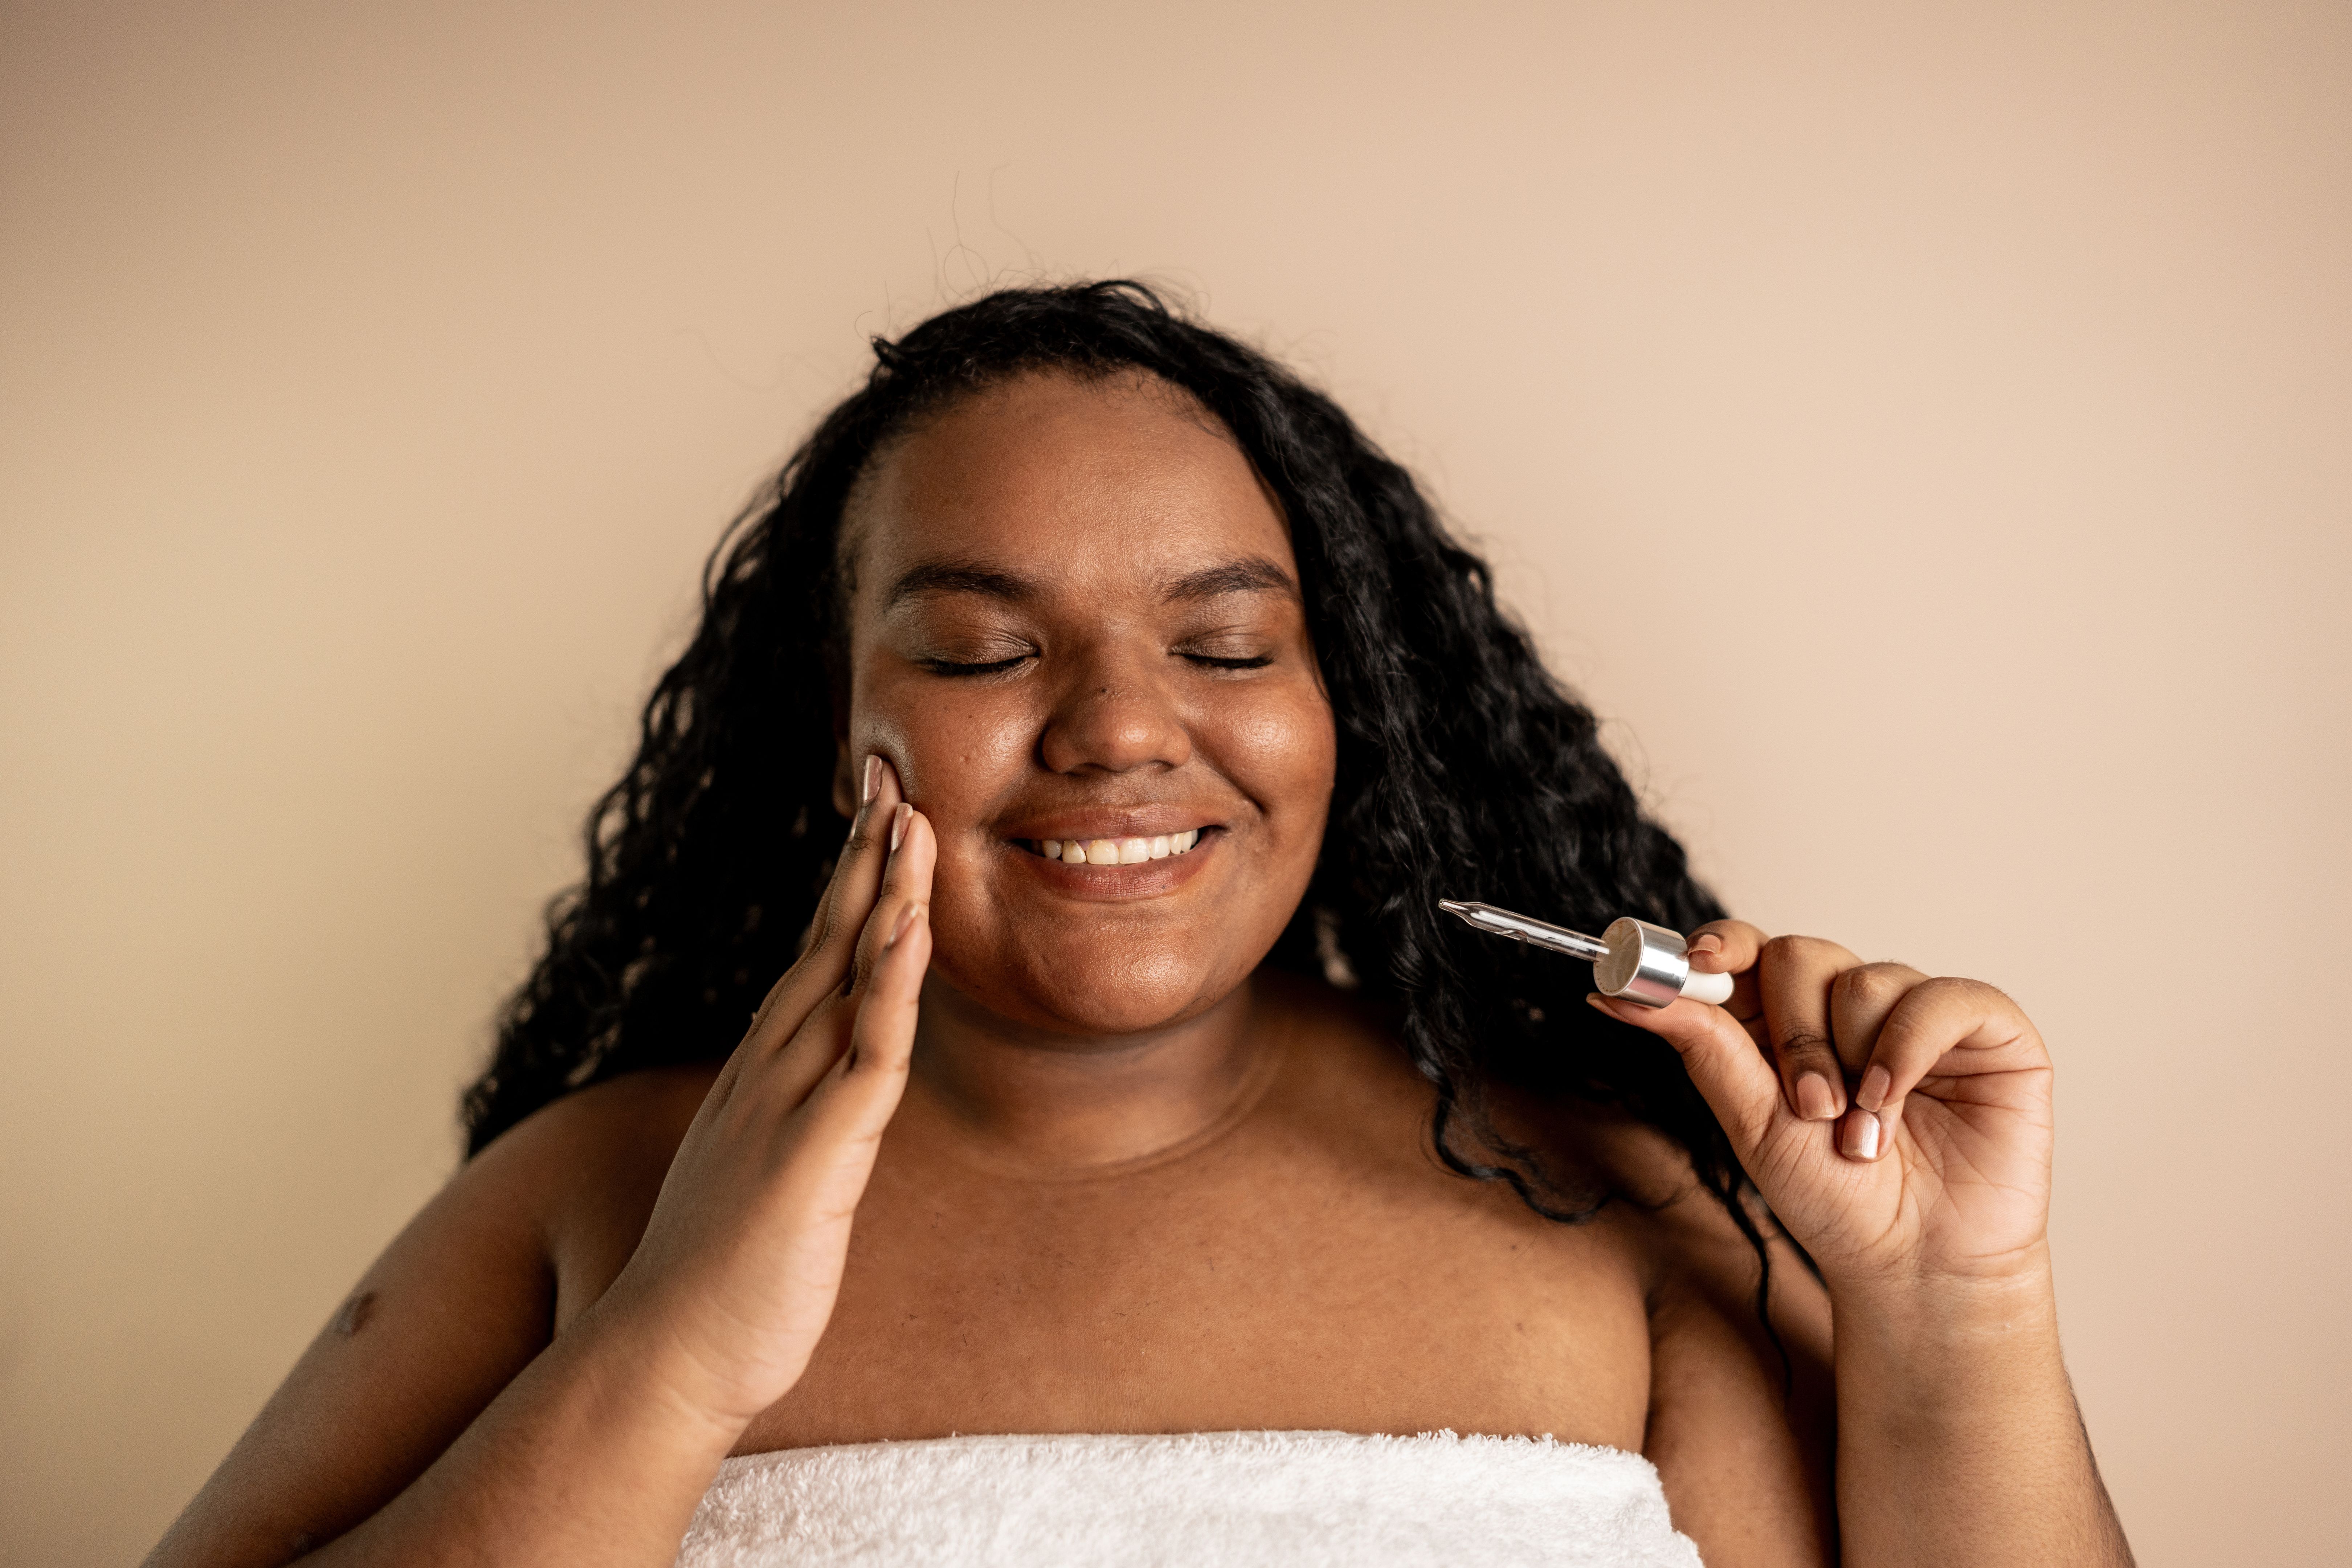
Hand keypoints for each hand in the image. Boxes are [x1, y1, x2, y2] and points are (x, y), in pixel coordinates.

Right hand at [592, 755, 932, 1430]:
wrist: (663, 1363)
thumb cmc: (718, 1284)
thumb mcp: (763, 1179)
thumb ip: (788, 1127)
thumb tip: (818, 1100)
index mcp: (761, 1080)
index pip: (812, 959)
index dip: (845, 884)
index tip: (874, 814)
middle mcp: (768, 1076)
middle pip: (825, 943)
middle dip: (861, 856)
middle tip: (889, 774)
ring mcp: (784, 1109)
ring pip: (844, 980)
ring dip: (879, 896)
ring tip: (909, 817)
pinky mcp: (812, 1157)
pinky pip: (864, 1054)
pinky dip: (887, 985)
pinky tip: (909, 930)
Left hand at [1589, 924, 2053, 1296]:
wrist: (1914, 1263)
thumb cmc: (1835, 1198)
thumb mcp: (1753, 1122)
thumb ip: (1702, 1046)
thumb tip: (1613, 994)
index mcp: (1788, 1019)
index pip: (1751, 949)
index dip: (1722, 944)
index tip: (1697, 963)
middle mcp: (1852, 1004)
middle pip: (1800, 956)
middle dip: (1793, 1035)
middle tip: (1808, 1107)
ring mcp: (1919, 1011)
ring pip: (1864, 978)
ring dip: (1852, 1062)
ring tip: (1860, 1131)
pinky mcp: (1987, 1028)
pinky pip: (1940, 997)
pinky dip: (1908, 1049)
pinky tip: (1895, 1104)